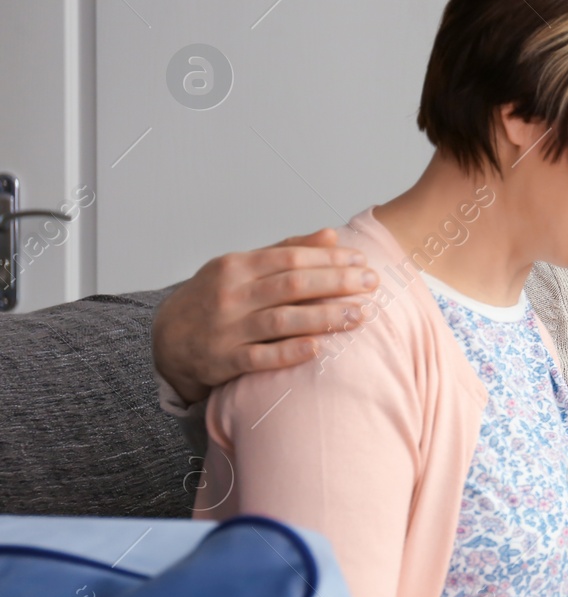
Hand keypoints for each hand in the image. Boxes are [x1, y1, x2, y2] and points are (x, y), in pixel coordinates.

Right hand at [151, 229, 377, 404]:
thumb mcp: (242, 267)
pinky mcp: (224, 361)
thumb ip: (286, 251)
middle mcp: (230, 294)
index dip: (330, 259)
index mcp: (236, 266)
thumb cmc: (215, 298)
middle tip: (372, 284)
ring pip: (281, 320)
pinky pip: (260, 357)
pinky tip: (318, 348)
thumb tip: (331, 235)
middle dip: (337, 282)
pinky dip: (289, 352)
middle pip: (292, 285)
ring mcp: (226, 328)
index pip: (291, 257)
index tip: (362, 261)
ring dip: (324, 318)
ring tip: (359, 316)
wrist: (167, 340)